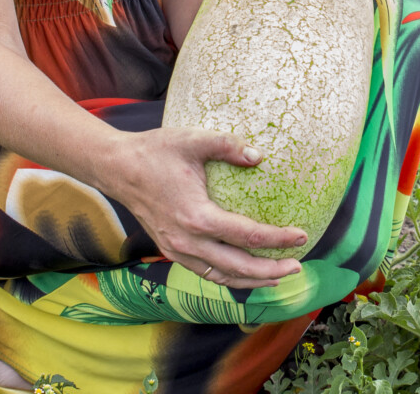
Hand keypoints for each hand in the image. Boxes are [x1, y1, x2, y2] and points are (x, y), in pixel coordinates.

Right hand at [109, 126, 307, 288]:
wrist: (117, 168)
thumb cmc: (156, 151)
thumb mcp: (193, 139)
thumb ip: (228, 145)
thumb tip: (260, 155)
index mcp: (197, 217)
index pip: (247, 236)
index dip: (278, 239)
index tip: (302, 235)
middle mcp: (187, 241)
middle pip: (238, 267)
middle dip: (271, 271)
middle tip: (298, 267)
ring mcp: (177, 250)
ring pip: (220, 277)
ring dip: (251, 280)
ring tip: (277, 277)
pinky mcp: (171, 250)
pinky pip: (205, 272)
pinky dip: (228, 277)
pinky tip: (244, 273)